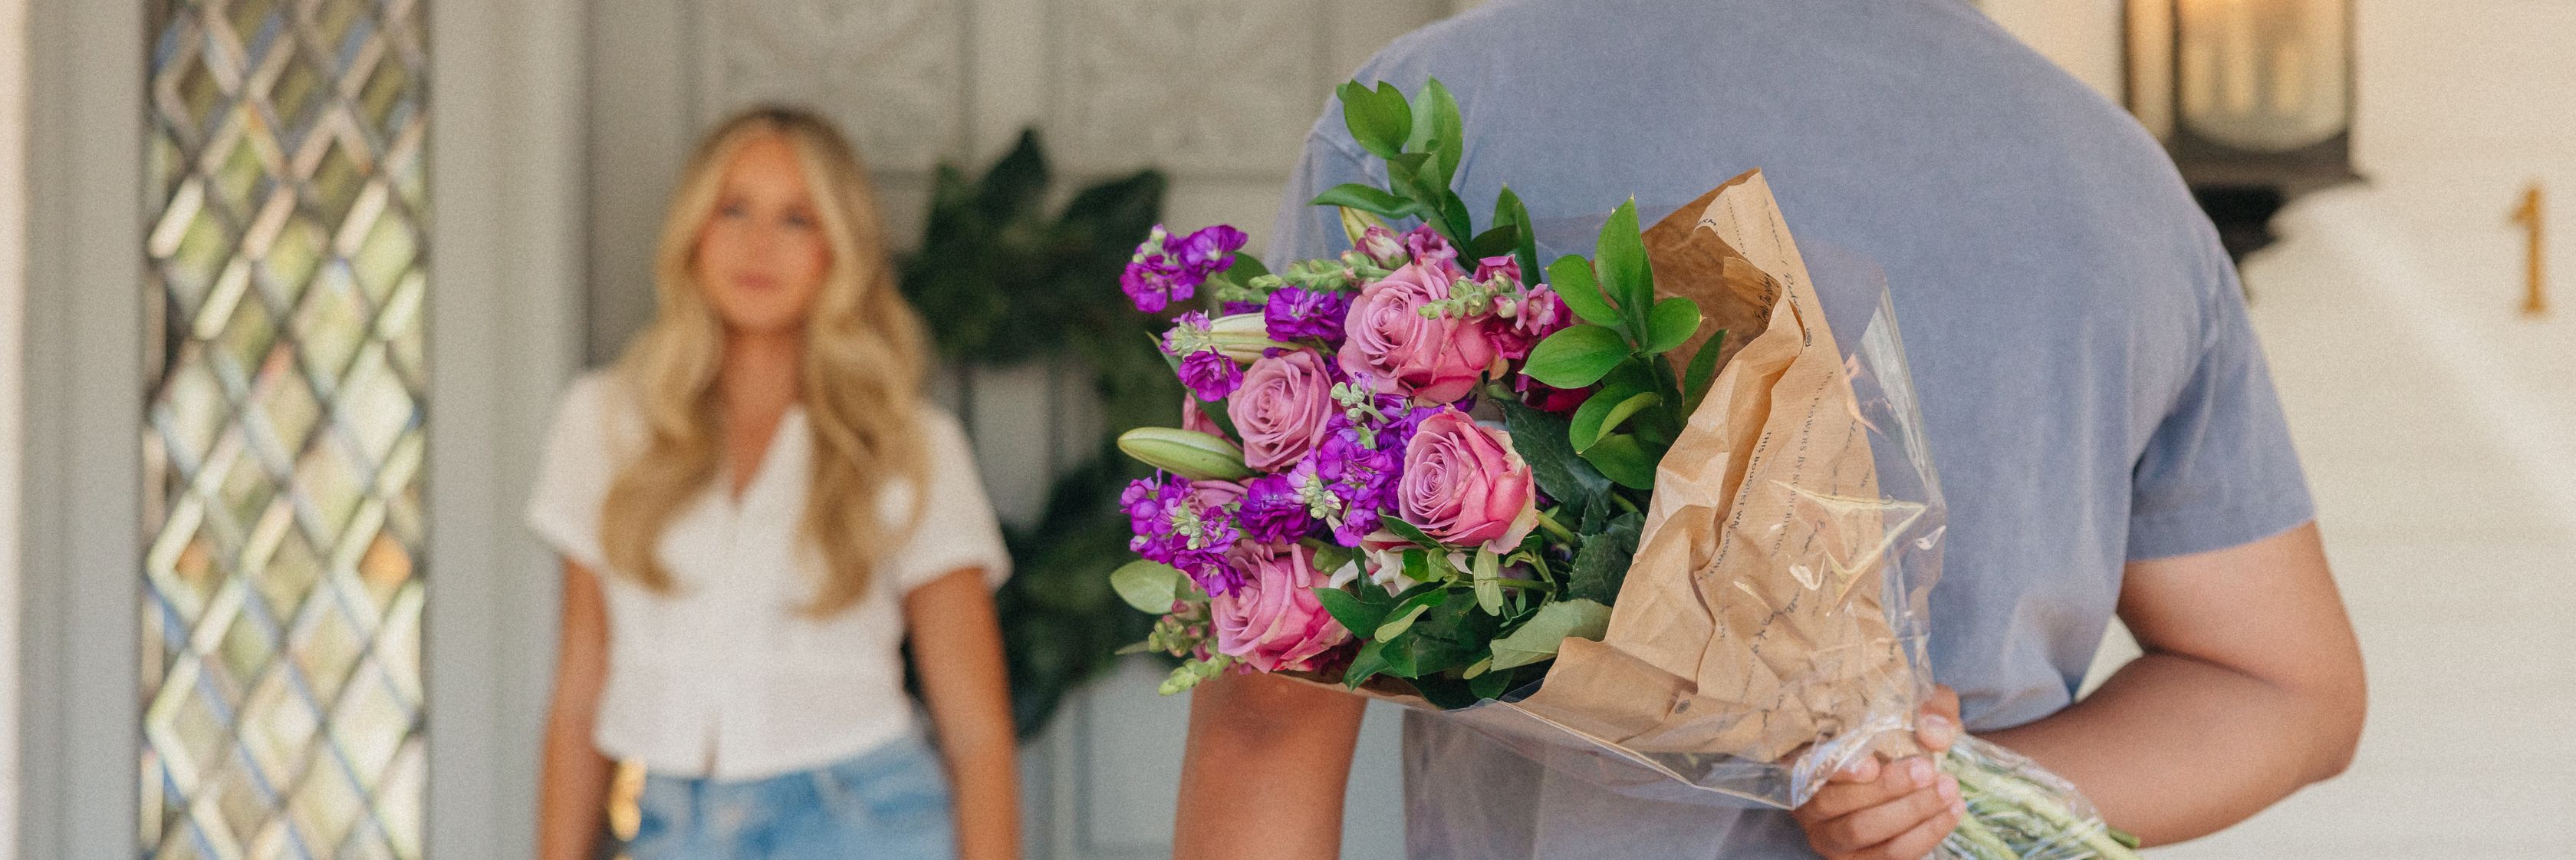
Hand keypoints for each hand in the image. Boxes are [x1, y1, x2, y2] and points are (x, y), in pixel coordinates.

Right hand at [1792, 686, 1965, 859]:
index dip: (1836, 769)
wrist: (1915, 763)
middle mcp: (1806, 802)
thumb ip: (1928, 710)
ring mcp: (1829, 836)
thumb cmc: (1902, 729)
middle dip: (1885, 789)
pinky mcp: (1858, 858)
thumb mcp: (1917, 705)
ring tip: (1947, 790)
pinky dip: (1925, 834)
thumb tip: (1935, 734)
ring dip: (1910, 812)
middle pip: (1833, 802)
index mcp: (1804, 759)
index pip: (1804, 766)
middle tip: (1927, 772)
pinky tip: (1952, 810)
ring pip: (1862, 831)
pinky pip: (1890, 854)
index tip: (1871, 765)